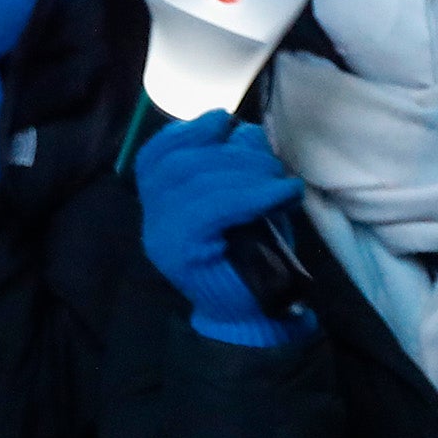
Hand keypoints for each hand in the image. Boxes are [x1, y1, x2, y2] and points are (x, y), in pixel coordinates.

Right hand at [132, 111, 305, 337]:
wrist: (252, 316)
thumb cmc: (251, 255)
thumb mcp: (243, 201)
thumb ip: (236, 166)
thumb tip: (244, 130)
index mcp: (159, 205)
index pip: (156, 156)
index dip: (189, 131)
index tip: (224, 120)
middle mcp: (152, 220)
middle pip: (180, 163)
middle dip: (230, 151)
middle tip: (270, 162)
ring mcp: (163, 237)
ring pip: (198, 180)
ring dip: (248, 170)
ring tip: (280, 180)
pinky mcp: (183, 252)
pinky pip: (215, 207)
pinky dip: (255, 193)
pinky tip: (285, 193)